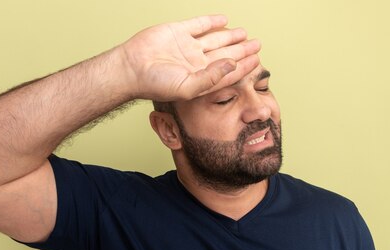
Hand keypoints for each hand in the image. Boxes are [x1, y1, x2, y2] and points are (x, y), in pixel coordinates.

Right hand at [119, 15, 260, 100]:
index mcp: (200, 78)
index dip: (243, 66)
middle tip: (257, 45)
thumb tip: (233, 65)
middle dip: (242, 50)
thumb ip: (211, 79)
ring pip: (215, 39)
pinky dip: (212, 22)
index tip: (257, 61)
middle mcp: (195, 62)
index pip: (227, 71)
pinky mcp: (178, 32)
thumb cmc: (155, 84)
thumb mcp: (187, 88)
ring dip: (231, 36)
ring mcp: (187, 46)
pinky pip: (199, 25)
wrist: (131, 68)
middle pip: (225, 54)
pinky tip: (224, 20)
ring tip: (245, 34)